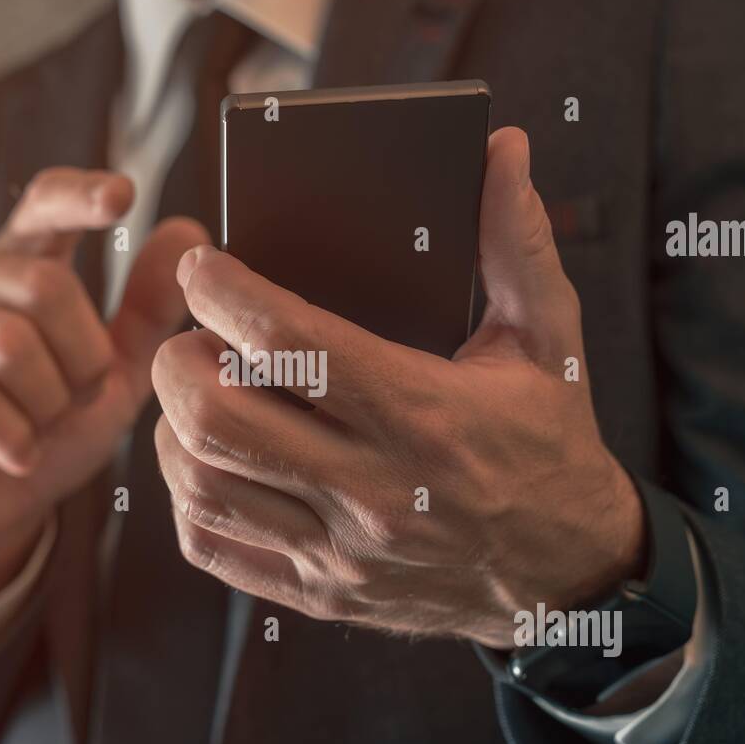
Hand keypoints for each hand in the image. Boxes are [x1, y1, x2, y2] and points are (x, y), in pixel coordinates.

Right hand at [0, 167, 206, 609]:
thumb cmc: (49, 434)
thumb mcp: (115, 376)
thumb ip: (148, 309)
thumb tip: (187, 228)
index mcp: (18, 268)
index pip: (42, 208)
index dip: (77, 196)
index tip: (121, 197)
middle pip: (44, 286)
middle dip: (82, 361)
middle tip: (75, 404)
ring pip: (8, 343)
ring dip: (46, 406)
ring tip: (39, 430)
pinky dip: (10, 438)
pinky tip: (15, 455)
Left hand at [151, 128, 644, 647]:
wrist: (570, 575)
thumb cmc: (549, 442)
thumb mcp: (548, 339)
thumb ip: (515, 242)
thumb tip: (503, 148)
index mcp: (425, 414)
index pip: (289, 342)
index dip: (223, 293)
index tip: (203, 267)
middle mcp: (376, 490)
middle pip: (218, 419)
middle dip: (179, 362)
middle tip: (193, 338)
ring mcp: (342, 553)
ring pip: (202, 485)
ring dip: (174, 428)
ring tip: (198, 394)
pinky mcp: (322, 595)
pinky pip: (213, 545)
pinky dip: (189, 496)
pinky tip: (211, 460)